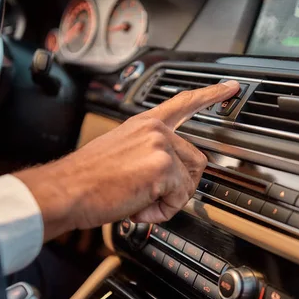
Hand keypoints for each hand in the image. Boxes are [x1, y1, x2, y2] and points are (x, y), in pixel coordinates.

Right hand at [14, 80, 240, 240]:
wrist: (66, 190)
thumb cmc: (87, 179)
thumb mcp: (121, 154)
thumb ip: (149, 154)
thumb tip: (169, 175)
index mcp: (145, 124)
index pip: (184, 103)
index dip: (211, 94)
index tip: (231, 86)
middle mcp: (155, 131)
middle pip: (196, 162)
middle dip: (178, 186)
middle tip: (147, 194)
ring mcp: (160, 146)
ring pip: (188, 183)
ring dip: (167, 200)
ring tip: (137, 199)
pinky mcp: (162, 167)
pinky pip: (179, 199)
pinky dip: (161, 212)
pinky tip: (136, 206)